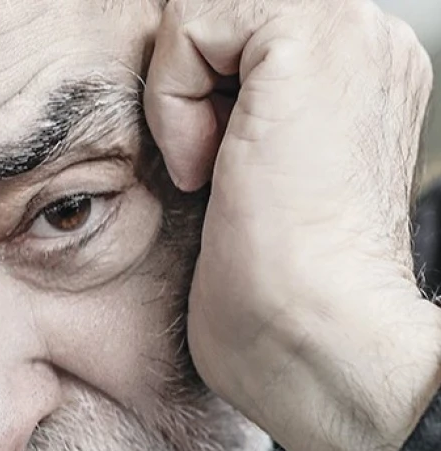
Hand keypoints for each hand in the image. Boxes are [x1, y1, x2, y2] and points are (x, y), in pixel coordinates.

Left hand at [145, 0, 440, 450]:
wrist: (310, 333)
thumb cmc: (271, 288)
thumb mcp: (241, 177)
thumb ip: (221, 112)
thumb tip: (175, 88)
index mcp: (352, 76)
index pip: (230, 39)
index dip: (192, 96)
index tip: (212, 172)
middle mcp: (363, 43)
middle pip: (216, 21)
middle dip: (184, 89)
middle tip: (210, 170)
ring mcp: (348, 34)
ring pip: (205, 12)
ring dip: (178, 96)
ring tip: (212, 170)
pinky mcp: (309, 40)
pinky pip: (193, 21)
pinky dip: (171, 97)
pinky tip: (208, 165)